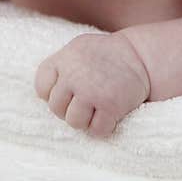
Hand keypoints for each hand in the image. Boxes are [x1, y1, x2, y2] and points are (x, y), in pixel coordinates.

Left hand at [34, 32, 149, 136]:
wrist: (139, 56)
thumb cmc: (106, 55)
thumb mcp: (78, 50)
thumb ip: (60, 68)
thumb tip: (44, 96)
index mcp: (64, 58)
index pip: (42, 88)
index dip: (53, 94)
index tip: (69, 91)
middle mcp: (74, 75)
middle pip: (55, 108)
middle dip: (69, 108)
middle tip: (86, 101)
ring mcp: (91, 91)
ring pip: (73, 122)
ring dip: (86, 120)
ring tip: (97, 108)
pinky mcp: (110, 106)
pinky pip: (96, 130)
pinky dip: (103, 127)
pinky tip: (110, 114)